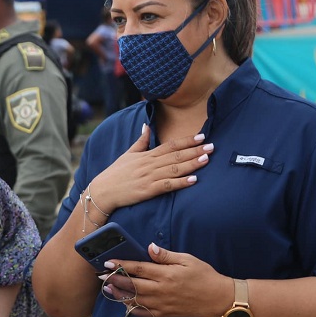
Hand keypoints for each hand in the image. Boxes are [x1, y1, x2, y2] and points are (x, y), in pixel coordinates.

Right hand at [90, 124, 212, 212]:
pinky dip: (181, 183)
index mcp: (147, 155)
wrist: (103, 190)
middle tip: (211, 146)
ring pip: (174, 169)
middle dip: (195, 150)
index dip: (187, 140)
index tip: (201, 136)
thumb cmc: (116, 172)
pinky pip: (167, 185)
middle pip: (176, 155)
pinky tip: (193, 180)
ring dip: (191, 164)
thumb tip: (146, 126)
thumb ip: (141, 141)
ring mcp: (149, 177)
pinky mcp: (148, 190)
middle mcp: (150, 164)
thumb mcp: (128, 153)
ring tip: (206, 159)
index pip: (170, 145)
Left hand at [105, 244, 229, 316]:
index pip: (138, 268)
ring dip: (119, 294)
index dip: (122, 265)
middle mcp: (162, 290)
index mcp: (166, 274)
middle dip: (115, 280)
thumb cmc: (204, 276)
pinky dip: (132, 309)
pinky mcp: (165, 313)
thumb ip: (166, 255)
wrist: (218, 299)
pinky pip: (144, 313)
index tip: (109, 262)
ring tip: (107, 289)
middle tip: (101, 276)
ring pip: (135, 300)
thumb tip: (150, 248)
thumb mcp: (187, 259)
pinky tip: (124, 304)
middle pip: (132, 285)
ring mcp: (162, 303)